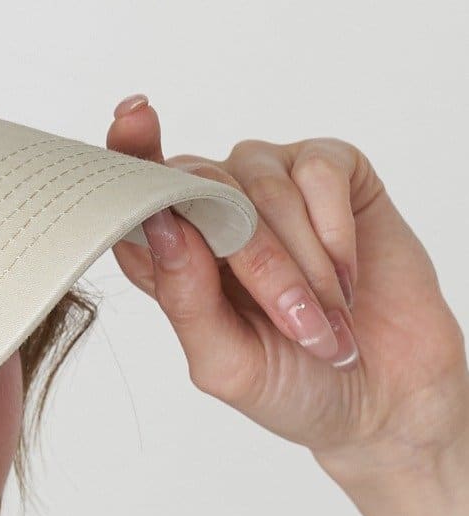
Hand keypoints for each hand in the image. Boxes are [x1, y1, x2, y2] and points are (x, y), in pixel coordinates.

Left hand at [106, 95, 468, 481]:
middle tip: (296, 320)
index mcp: (172, 253)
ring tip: (328, 315)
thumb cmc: (294, 386)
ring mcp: (271, 185)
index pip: (136, 191)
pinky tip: (349, 273)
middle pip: (203, 191)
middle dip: (253, 260)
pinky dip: (336, 230)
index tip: (130, 118)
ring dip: (302, 261)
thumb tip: (162, 225)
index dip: (129, 151)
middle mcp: (215, 208)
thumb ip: (185, 298)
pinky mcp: (333, 173)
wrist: (386, 398)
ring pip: (261, 186)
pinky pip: (319, 172)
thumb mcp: (226, 363)